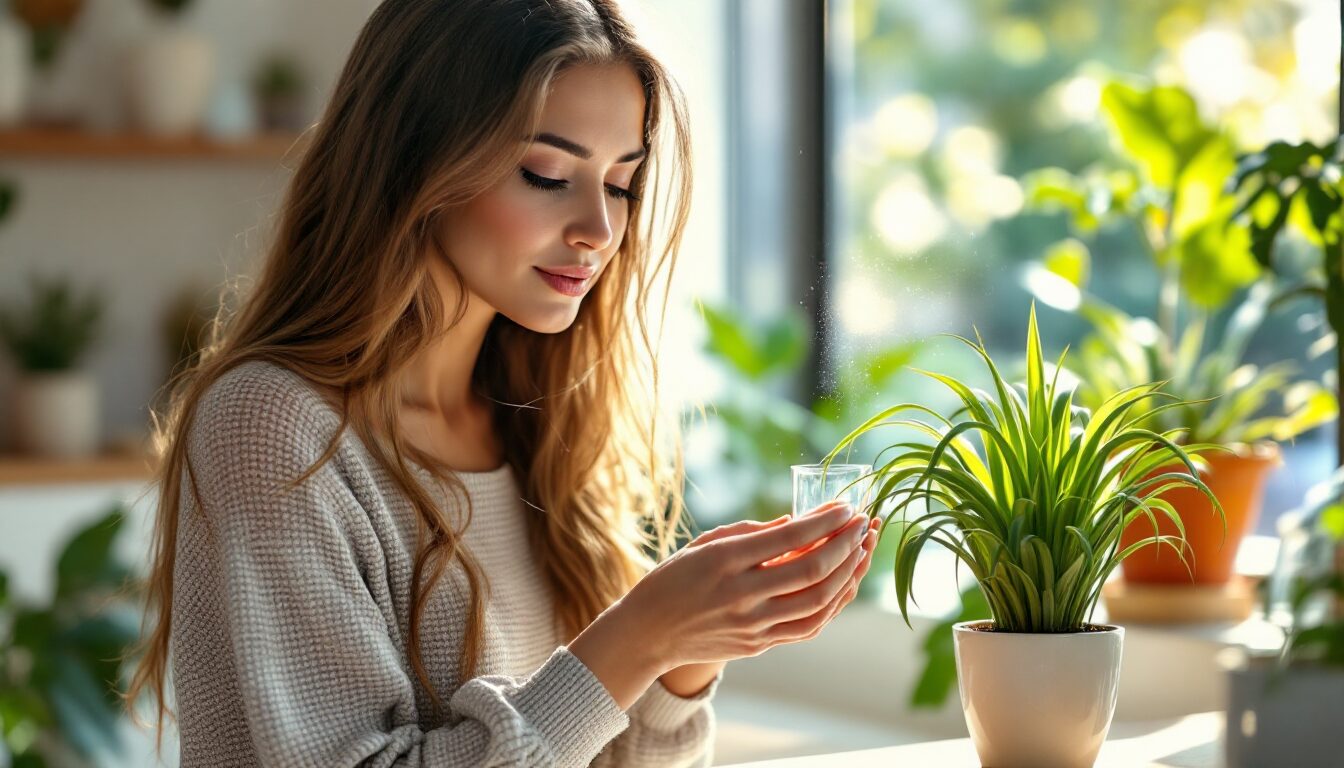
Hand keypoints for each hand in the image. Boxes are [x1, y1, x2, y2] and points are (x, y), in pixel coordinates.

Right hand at [570, 502, 876, 707]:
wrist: (649, 633)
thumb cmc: (675, 578)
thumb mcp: (706, 543)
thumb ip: (753, 532)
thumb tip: (799, 521)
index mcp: (725, 560)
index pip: (791, 537)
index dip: (826, 520)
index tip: (847, 506)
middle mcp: (741, 594)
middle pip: (813, 569)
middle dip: (846, 543)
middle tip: (863, 524)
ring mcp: (752, 625)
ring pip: (819, 601)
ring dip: (849, 574)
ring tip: (862, 550)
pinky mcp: (759, 645)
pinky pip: (808, 626)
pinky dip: (833, 604)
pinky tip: (845, 583)